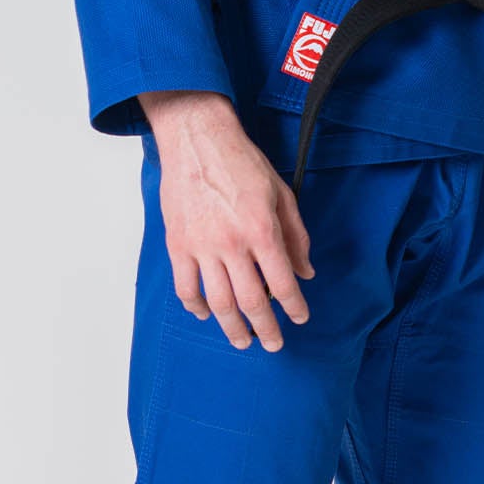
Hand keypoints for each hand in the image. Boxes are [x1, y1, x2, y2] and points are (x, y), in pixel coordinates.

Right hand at [137, 91, 314, 351]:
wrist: (198, 138)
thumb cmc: (242, 161)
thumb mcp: (281, 193)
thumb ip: (296, 236)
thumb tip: (305, 272)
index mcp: (262, 230)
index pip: (283, 283)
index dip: (294, 307)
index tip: (298, 319)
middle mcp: (232, 244)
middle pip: (252, 301)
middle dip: (266, 329)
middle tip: (273, 345)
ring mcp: (201, 246)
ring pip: (218, 302)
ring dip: (232, 328)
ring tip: (242, 341)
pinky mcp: (178, 244)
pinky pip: (186, 287)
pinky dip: (196, 307)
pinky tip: (207, 315)